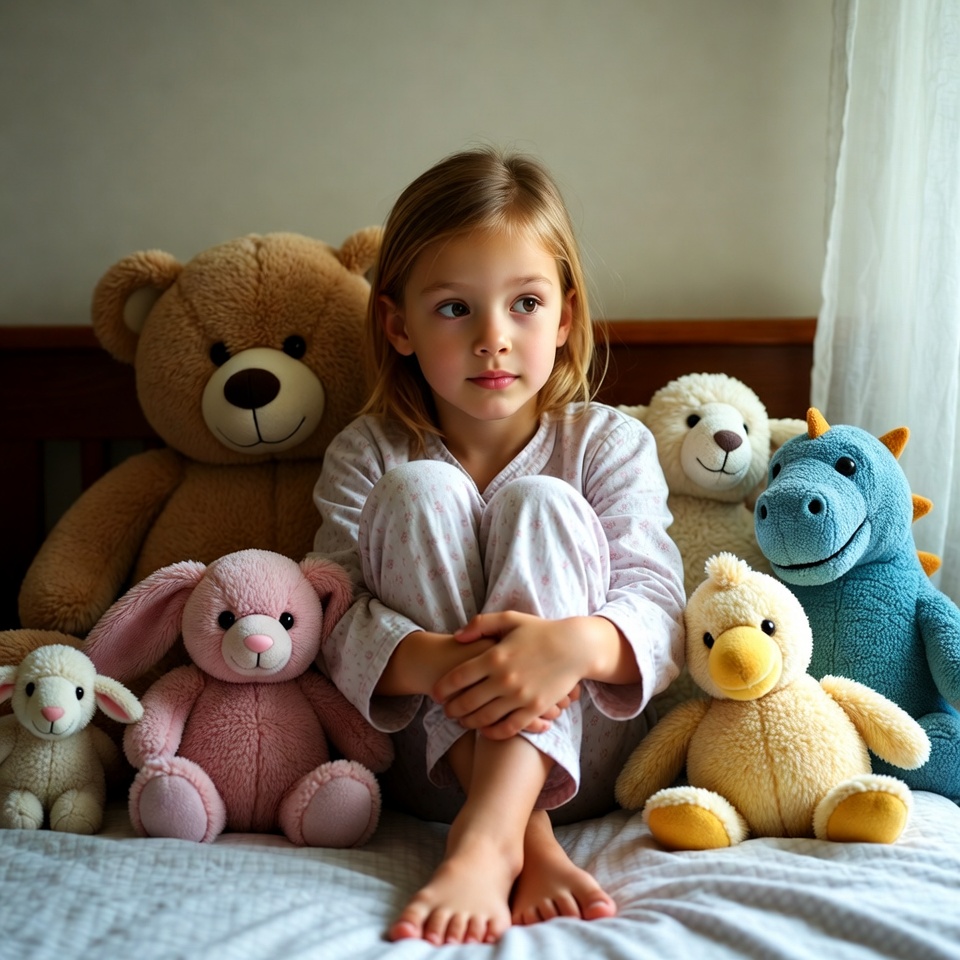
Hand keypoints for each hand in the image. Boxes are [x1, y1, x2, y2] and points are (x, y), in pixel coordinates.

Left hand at [432, 612, 594, 739]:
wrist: (576, 647)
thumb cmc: (541, 631)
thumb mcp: (510, 619)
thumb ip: (480, 625)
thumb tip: (457, 637)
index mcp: (494, 656)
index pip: (458, 677)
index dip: (442, 688)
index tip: (436, 694)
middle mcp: (504, 679)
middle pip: (467, 702)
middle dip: (451, 709)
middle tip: (446, 711)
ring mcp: (520, 696)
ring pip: (484, 718)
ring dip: (468, 723)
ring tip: (462, 721)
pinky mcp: (534, 708)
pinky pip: (509, 728)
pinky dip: (493, 733)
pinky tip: (486, 731)